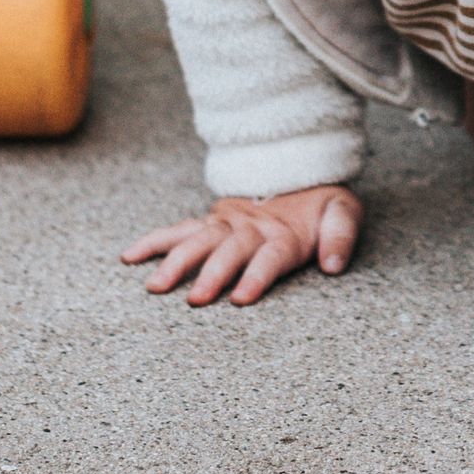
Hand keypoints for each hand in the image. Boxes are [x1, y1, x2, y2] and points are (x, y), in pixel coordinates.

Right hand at [118, 185, 362, 306]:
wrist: (303, 172)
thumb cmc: (324, 206)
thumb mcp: (344, 212)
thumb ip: (341, 236)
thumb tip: (332, 265)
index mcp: (285, 232)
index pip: (270, 256)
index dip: (257, 276)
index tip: (241, 299)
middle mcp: (251, 227)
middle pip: (230, 251)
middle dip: (212, 274)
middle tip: (195, 300)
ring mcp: (228, 223)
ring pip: (199, 240)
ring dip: (176, 262)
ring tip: (155, 287)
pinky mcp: (212, 221)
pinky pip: (179, 230)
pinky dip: (154, 241)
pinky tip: (130, 257)